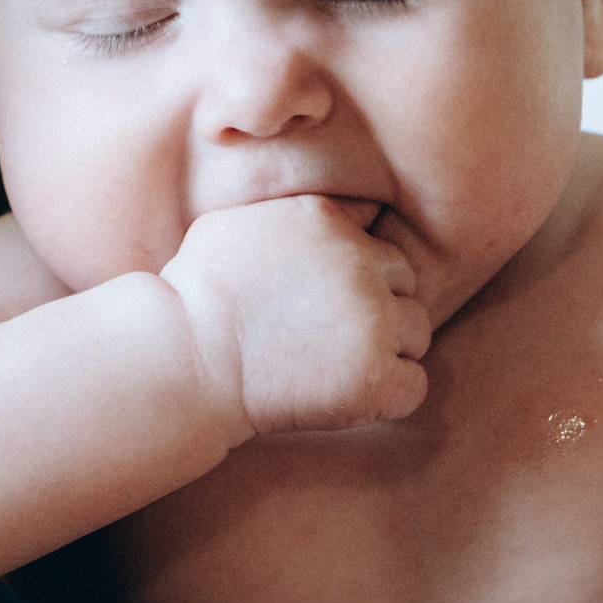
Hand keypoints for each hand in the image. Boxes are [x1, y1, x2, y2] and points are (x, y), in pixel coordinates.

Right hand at [159, 195, 429, 437]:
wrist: (186, 359)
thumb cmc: (197, 293)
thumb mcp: (236, 222)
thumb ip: (291, 211)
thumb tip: (332, 208)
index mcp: (327, 220)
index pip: (377, 242)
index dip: (356, 272)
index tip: (324, 298)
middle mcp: (360, 262)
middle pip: (406, 284)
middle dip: (377, 308)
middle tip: (327, 337)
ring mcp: (373, 320)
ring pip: (416, 332)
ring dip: (385, 350)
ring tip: (331, 365)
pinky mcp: (377, 376)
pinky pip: (413, 385)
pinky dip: (386, 395)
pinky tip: (342, 394)